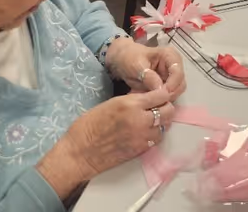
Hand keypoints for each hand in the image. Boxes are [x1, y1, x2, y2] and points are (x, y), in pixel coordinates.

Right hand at [57, 86, 172, 179]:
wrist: (79, 153)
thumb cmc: (88, 126)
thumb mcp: (110, 104)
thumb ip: (131, 101)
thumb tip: (146, 99)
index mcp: (130, 104)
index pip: (160, 95)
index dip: (162, 95)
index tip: (159, 96)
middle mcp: (140, 119)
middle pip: (168, 111)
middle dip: (166, 108)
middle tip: (158, 109)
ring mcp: (141, 136)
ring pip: (164, 127)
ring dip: (161, 123)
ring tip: (151, 122)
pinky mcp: (139, 150)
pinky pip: (155, 140)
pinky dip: (154, 135)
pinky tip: (145, 133)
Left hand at [105, 37, 186, 99]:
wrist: (122, 60)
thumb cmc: (130, 58)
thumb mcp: (137, 65)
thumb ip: (149, 77)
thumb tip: (161, 90)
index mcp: (170, 56)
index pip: (178, 72)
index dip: (172, 85)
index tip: (162, 95)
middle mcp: (175, 66)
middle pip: (180, 84)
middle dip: (170, 94)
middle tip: (156, 101)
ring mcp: (171, 77)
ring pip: (176, 92)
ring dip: (165, 99)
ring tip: (150, 101)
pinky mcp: (166, 86)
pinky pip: (167, 96)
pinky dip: (160, 100)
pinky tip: (149, 101)